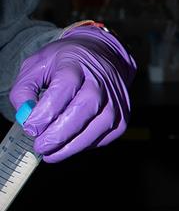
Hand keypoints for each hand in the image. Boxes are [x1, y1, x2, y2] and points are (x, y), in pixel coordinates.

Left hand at [10, 24, 135, 162]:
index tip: (31, 128)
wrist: (104, 56)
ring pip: (99, 126)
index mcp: (75, 64)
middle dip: (60, 133)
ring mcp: (115, 99)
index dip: (46, 111)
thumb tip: (24, 116)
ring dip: (74, 145)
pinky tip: (71, 145)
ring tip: (52, 154)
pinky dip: (88, 144)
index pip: (64, 87)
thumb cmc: (66, 63)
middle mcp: (100, 80)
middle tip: (41, 147)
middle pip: (84, 108)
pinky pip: (107, 136)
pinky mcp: (123, 115)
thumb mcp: (36, 65)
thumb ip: (24, 89)